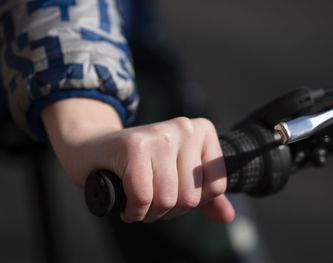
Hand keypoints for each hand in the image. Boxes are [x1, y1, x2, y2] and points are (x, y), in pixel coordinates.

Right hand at [42, 98, 234, 223]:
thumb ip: (205, 196)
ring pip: (168, 200)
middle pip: (191, 197)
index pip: (215, 186)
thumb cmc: (139, 164)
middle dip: (168, 211)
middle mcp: (184, 128)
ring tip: (138, 203)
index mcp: (201, 131)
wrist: (92, 147)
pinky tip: (127, 206)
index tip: (172, 193)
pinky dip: (134, 211)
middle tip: (151, 202)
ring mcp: (160, 135)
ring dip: (150, 214)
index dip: (192, 202)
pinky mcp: (134, 146)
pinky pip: (143, 198)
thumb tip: (227, 217)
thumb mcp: (177, 176)